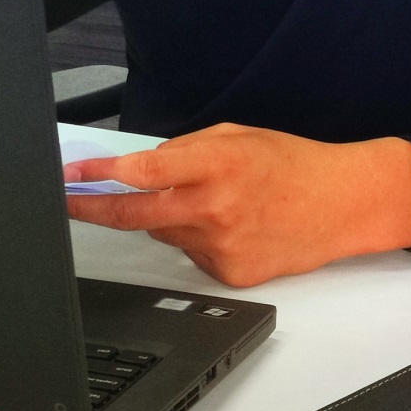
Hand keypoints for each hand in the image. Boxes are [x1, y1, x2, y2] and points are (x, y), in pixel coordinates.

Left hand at [63, 122, 410, 287]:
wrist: (342, 205)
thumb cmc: (291, 164)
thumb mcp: (235, 136)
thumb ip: (185, 150)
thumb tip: (140, 166)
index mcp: (216, 164)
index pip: (144, 171)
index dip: (101, 173)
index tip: (73, 173)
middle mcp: (215, 208)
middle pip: (135, 215)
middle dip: (93, 209)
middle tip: (69, 202)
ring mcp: (222, 246)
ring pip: (164, 233)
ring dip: (167, 217)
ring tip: (210, 202)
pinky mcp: (230, 274)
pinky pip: (191, 255)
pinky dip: (196, 239)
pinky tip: (231, 226)